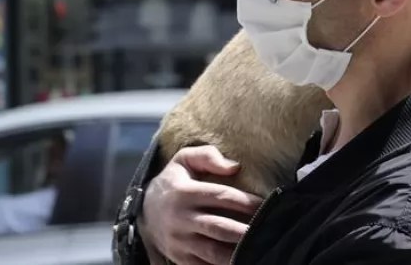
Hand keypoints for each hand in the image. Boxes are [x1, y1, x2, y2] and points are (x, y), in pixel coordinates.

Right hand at [138, 145, 262, 264]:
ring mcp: (180, 241)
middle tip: (267, 229)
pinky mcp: (181, 258)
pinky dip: (223, 264)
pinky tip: (241, 259)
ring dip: (237, 252)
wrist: (144, 211)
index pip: (221, 196)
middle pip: (219, 227)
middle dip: (245, 230)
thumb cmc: (174, 181)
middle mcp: (181, 218)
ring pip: (213, 251)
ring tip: (258, 248)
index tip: (265, 203)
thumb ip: (208, 156)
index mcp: (184, 192)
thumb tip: (235, 167)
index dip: (245, 201)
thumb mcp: (184, 160)